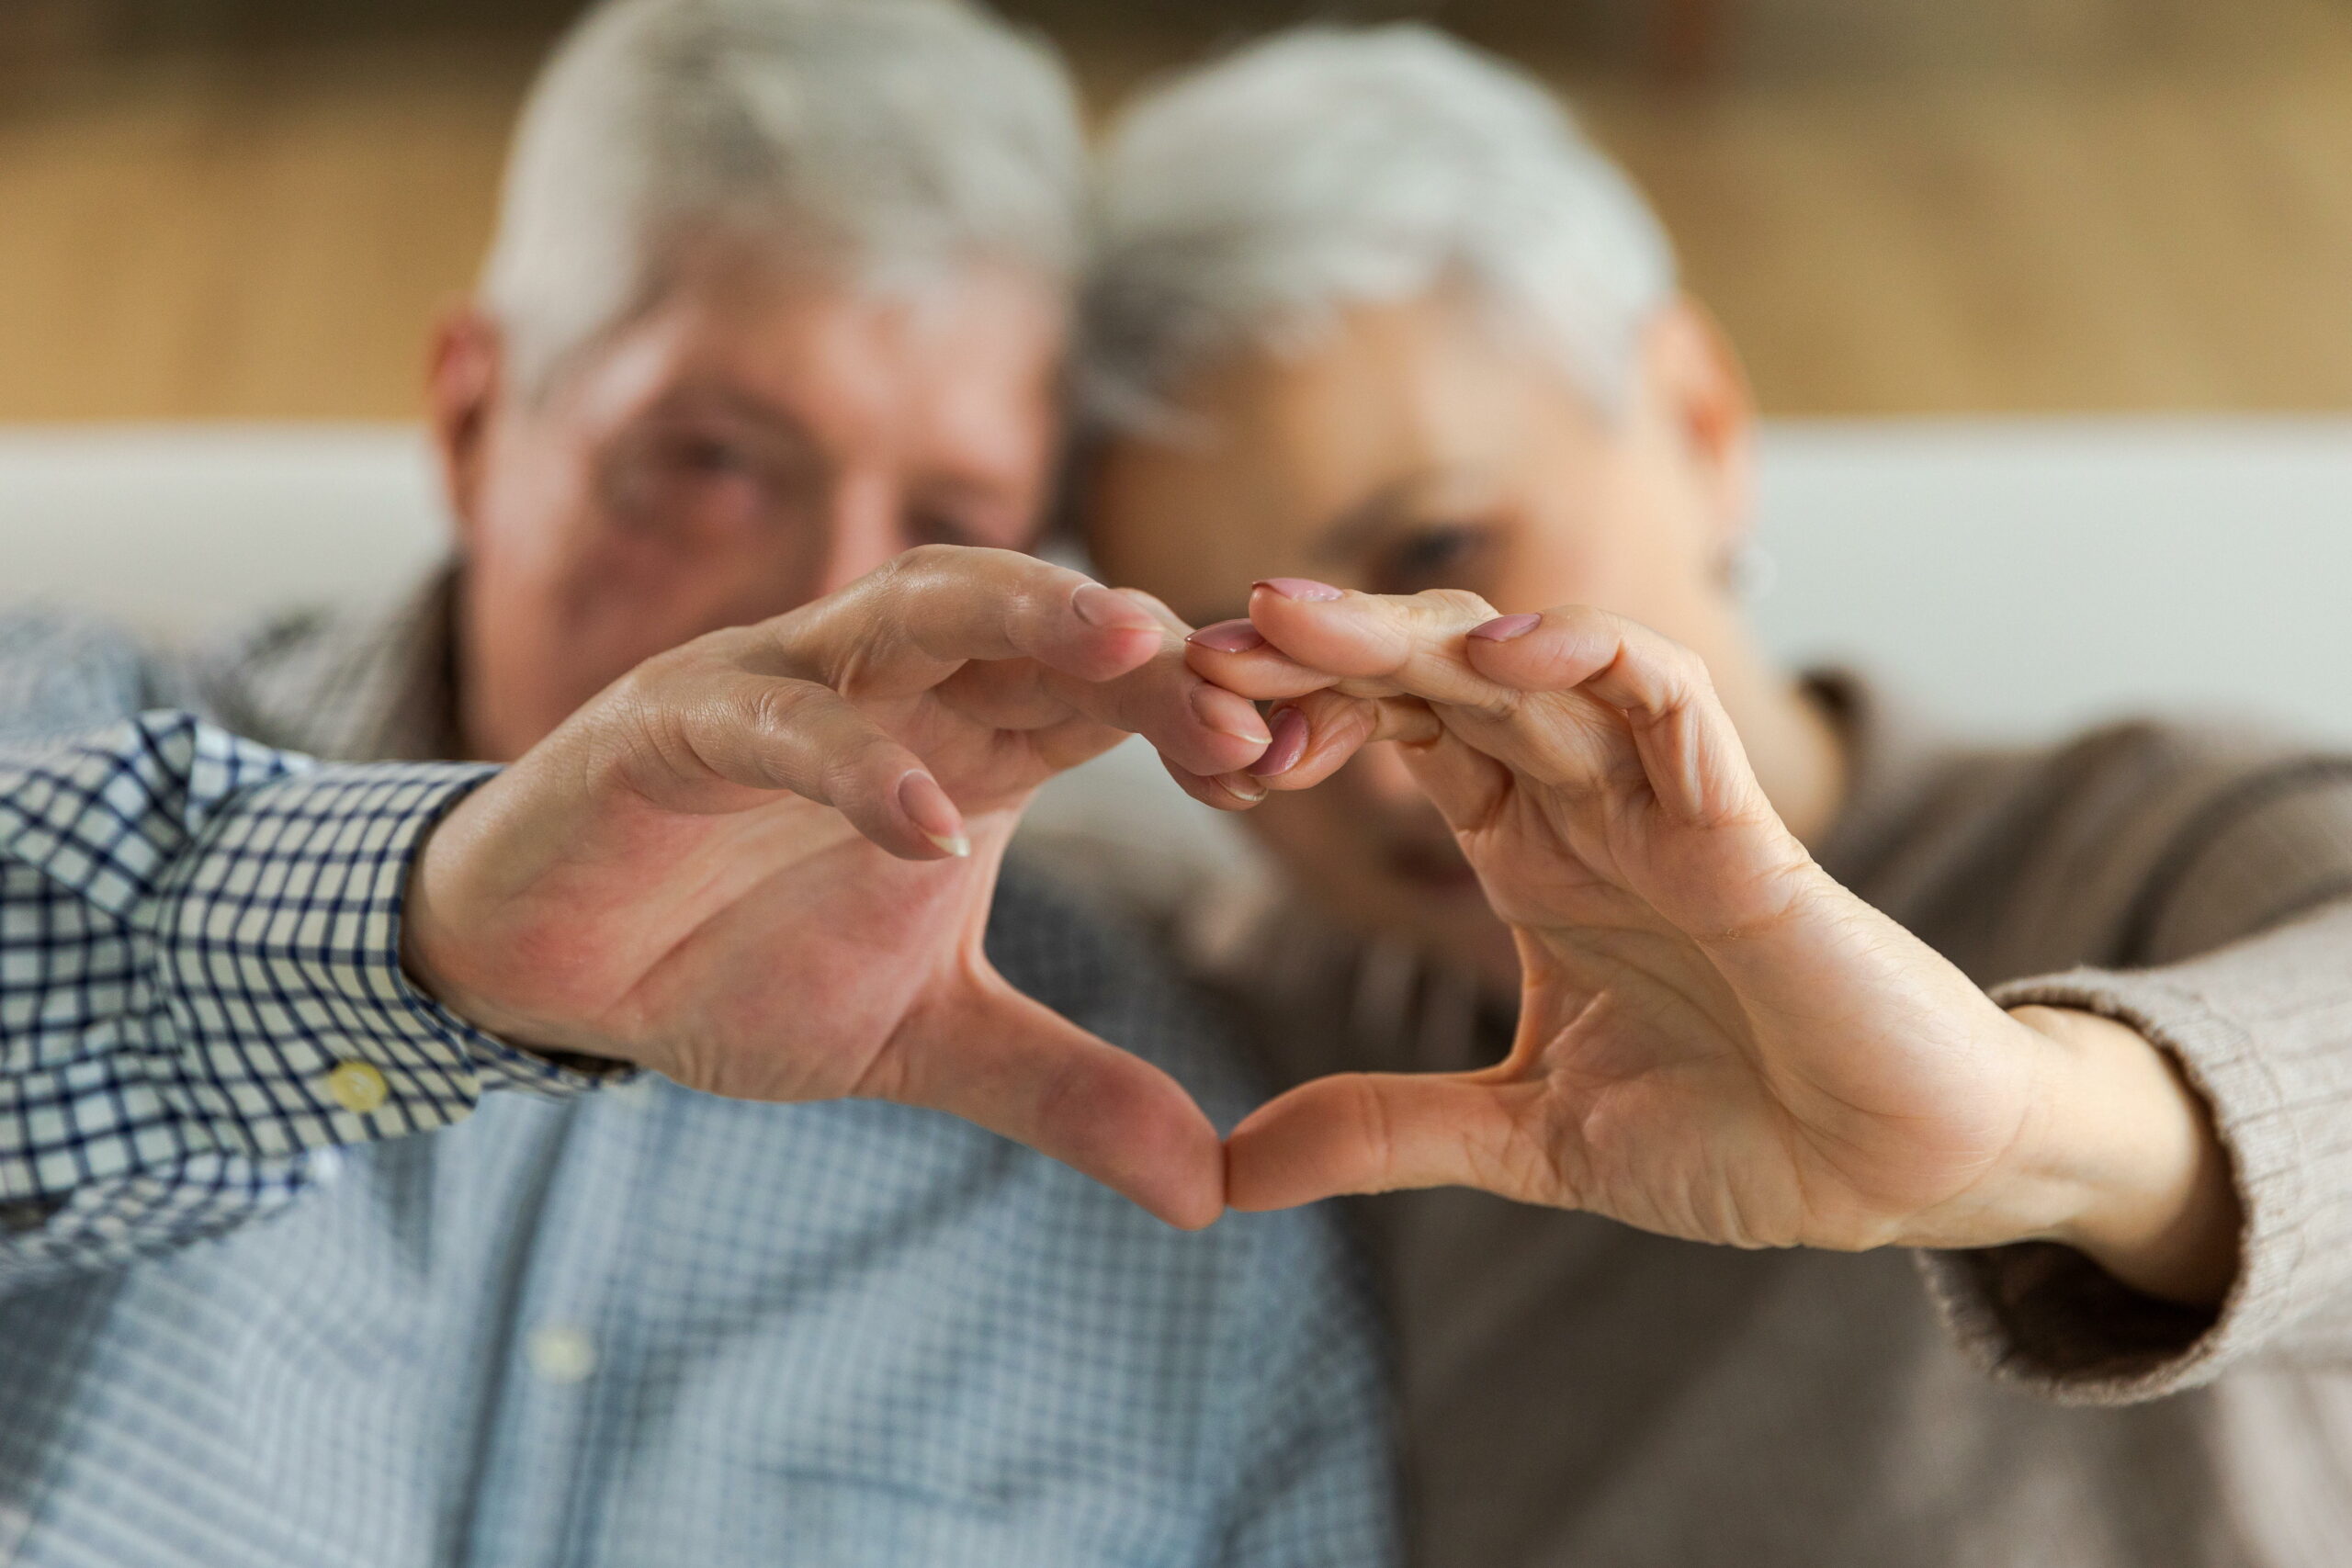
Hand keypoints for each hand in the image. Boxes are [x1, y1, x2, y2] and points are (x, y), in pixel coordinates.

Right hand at [402, 546, 1276, 1228]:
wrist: (547, 969)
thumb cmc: (730, 965)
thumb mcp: (923, 1040)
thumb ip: (1063, 1089)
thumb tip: (1213, 1194)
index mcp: (967, 738)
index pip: (1111, 695)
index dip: (1207, 715)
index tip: (1309, 770)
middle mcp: (889, 685)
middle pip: (1041, 622)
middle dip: (1152, 650)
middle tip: (1259, 705)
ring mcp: (780, 685)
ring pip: (918, 604)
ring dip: (1026, 616)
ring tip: (1133, 652)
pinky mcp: (671, 723)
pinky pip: (775, 719)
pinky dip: (850, 762)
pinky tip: (926, 828)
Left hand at [1192, 583, 2239, 1300]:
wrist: (1896, 1173)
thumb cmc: (1737, 1131)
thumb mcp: (1525, 1137)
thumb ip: (1386, 1132)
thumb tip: (1226, 1173)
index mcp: (1531, 854)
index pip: (1397, 734)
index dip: (1296, 716)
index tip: (1188, 735)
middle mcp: (1587, 805)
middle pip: (1439, 676)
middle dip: (1321, 650)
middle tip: (1198, 645)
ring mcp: (1664, 803)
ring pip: (1530, 664)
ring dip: (1411, 634)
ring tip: (1293, 621)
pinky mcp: (1748, 827)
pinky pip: (1667, 701)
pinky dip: (1589, 660)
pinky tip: (1494, 659)